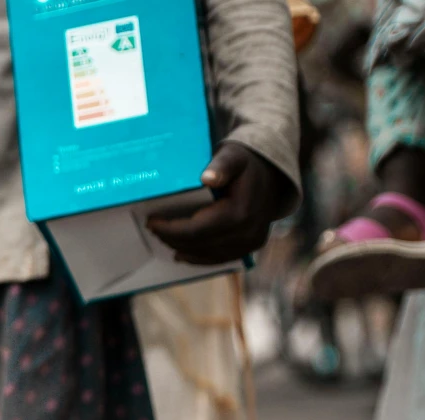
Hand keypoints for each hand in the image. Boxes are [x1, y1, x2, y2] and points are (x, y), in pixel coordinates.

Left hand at [144, 141, 295, 264]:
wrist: (273, 174)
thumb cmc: (246, 163)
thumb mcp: (233, 156)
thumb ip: (221, 165)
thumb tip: (207, 178)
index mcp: (240, 212)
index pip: (195, 230)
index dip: (170, 229)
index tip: (152, 222)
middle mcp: (248, 232)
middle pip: (198, 245)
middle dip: (172, 238)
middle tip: (154, 229)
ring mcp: (251, 242)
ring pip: (207, 255)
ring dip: (182, 249)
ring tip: (165, 238)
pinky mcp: (252, 246)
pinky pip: (219, 258)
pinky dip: (198, 256)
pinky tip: (182, 252)